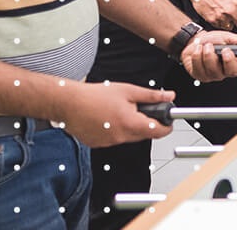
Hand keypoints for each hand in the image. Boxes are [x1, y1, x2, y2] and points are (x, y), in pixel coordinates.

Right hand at [56, 81, 173, 147]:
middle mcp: (120, 137)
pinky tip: (106, 119)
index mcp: (130, 123)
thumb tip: (169, 96)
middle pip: (144, 134)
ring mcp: (109, 143)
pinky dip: (115, 130)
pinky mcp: (98, 144)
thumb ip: (151, 96)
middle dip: (146, 122)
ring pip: (129, 137)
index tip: (167, 120)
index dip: (166, 126)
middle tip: (137, 108)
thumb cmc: (94, 96)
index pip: (158, 132)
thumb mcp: (128, 91)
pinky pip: (114, 139)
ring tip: (118, 111)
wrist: (68, 103)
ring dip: (129, 126)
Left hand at [182, 31, 236, 81]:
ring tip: (207, 46)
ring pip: (214, 70)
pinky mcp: (202, 76)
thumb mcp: (229, 37)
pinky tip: (199, 50)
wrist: (196, 41)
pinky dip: (198, 56)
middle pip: (233, 72)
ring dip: (209, 54)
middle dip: (229, 60)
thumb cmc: (214, 41)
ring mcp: (215, 75)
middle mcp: (228, 70)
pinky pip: (200, 69)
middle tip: (225, 49)